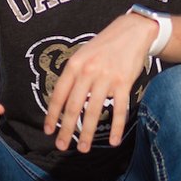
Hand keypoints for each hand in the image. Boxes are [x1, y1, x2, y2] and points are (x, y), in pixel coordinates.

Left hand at [44, 13, 155, 151]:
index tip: (48, 131)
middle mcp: (88, 72)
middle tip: (62, 146)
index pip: (59, 95)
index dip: (52, 115)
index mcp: (74, 65)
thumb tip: (62, 101)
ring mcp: (106, 78)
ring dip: (88, 133)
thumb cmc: (104, 46)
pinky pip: (119, 110)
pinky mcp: (124, 83)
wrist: (132, 31)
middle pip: (74, 107)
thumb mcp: (83, 54)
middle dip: (67, 129)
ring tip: (83, 148)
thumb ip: (73, 75)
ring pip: (94, 111)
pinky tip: (114, 141)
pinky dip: (117, 127)